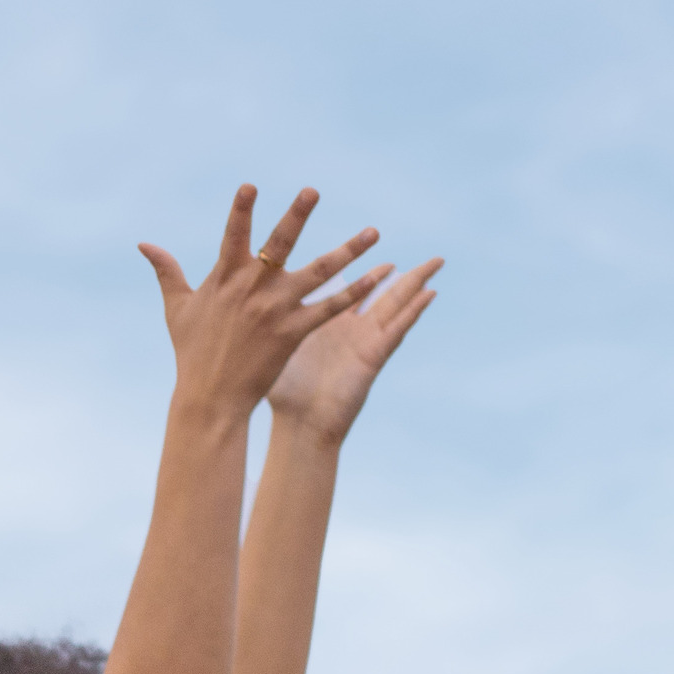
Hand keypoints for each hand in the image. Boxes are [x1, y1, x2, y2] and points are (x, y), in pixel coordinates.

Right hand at [138, 185, 381, 424]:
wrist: (209, 398)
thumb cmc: (191, 352)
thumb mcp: (177, 308)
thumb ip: (167, 271)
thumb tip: (145, 244)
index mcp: (225, 278)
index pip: (234, 235)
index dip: (241, 210)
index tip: (250, 186)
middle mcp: (252, 289)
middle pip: (279, 244)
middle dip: (296, 216)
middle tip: (312, 191)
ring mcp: (276, 310)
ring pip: (319, 272)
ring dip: (348, 251)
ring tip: (373, 232)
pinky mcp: (294, 332)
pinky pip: (331, 307)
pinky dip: (355, 292)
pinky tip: (377, 277)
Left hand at [267, 255, 441, 445]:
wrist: (299, 428)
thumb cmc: (282, 396)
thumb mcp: (274, 349)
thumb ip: (267, 325)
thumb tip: (237, 307)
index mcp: (326, 326)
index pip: (346, 291)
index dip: (356, 270)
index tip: (365, 245)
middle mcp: (349, 331)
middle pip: (379, 292)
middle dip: (397, 271)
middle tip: (413, 250)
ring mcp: (364, 342)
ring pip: (396, 304)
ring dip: (416, 283)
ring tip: (436, 262)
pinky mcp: (373, 356)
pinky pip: (398, 328)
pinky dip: (415, 311)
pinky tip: (431, 294)